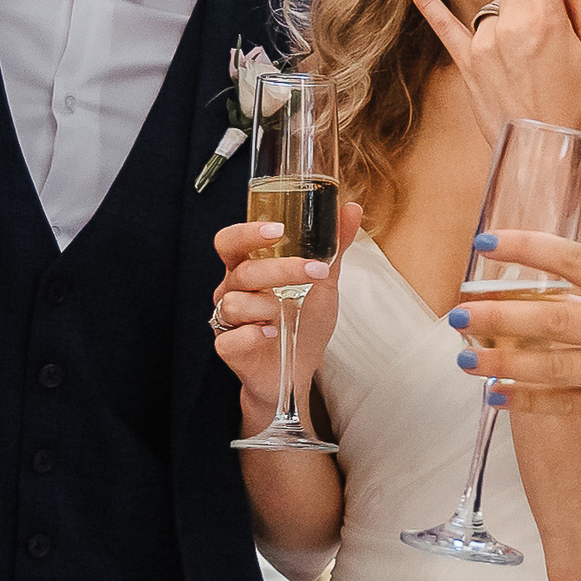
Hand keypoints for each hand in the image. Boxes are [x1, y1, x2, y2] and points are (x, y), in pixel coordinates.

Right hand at [210, 201, 364, 423]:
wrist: (297, 371)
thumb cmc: (303, 321)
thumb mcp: (322, 283)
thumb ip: (333, 247)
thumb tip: (352, 209)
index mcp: (248, 268)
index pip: (232, 241)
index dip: (247, 232)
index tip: (277, 228)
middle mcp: (232, 290)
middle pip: (242, 271)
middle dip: (277, 269)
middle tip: (312, 270)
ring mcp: (228, 320)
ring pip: (235, 303)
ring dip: (267, 306)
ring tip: (287, 313)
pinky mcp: (229, 348)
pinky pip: (232, 338)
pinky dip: (254, 335)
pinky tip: (272, 335)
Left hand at [401, 0, 580, 144]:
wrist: (546, 154)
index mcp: (548, 17)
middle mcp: (511, 24)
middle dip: (534, 4)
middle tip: (552, 46)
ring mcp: (485, 43)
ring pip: (495, 8)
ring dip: (510, 22)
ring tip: (527, 64)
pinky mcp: (466, 62)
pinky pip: (443, 23)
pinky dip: (426, 0)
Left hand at [450, 229, 580, 484]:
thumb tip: (530, 284)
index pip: (578, 260)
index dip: (529, 248)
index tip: (485, 242)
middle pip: (557, 318)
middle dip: (500, 315)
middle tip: (457, 310)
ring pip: (555, 367)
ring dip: (503, 361)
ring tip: (465, 355)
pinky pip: (567, 405)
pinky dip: (527, 400)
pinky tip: (495, 394)